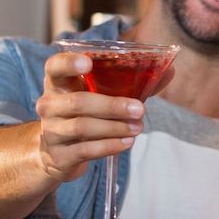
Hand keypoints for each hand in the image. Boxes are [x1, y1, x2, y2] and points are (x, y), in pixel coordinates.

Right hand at [33, 50, 144, 185]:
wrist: (57, 155)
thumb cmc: (85, 116)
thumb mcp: (99, 97)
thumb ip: (131, 83)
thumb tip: (169, 70)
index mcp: (58, 83)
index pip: (54, 66)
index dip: (69, 63)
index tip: (89, 63)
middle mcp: (49, 105)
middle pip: (79, 101)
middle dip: (113, 106)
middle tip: (139, 109)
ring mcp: (51, 131)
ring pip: (83, 127)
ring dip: (115, 127)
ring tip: (138, 128)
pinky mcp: (58, 155)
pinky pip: (86, 149)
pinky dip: (109, 146)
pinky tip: (127, 142)